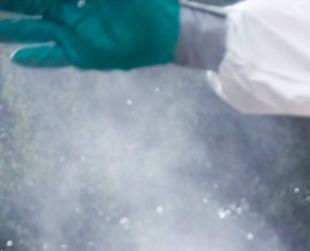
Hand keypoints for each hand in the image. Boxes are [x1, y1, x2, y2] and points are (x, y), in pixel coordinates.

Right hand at [0, 0, 178, 68]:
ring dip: (11, 30)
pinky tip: (17, 60)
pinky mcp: (82, 55)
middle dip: (8, 6)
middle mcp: (65, 12)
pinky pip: (55, 57)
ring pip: (33, 30)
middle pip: (27, 7)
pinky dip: (37, 58)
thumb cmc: (141, 0)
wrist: (166, 28)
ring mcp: (72, 34)